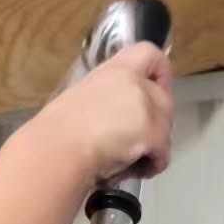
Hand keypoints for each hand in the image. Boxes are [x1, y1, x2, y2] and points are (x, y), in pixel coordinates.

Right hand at [37, 42, 174, 186]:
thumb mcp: (83, 96)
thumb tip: (117, 114)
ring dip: (153, 146)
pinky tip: (133, 169)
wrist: (57, 151)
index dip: (160, 73)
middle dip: (156, 121)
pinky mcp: (152, 134)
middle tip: (137, 139)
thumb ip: (108, 95)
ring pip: (166, 129)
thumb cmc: (57, 130)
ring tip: (128, 159)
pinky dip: (152, 164)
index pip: (151, 54)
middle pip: (165, 100)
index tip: (154, 90)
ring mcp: (146, 107)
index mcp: (117, 69)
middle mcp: (136, 83)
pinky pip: (163, 153)